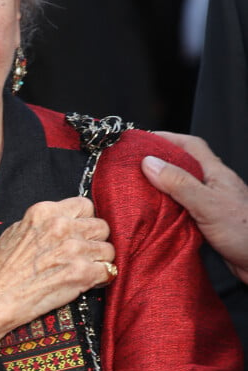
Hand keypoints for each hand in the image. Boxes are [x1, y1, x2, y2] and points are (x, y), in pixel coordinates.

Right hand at [0, 196, 115, 332]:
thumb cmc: (1, 270)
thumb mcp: (16, 231)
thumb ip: (43, 224)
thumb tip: (62, 223)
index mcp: (45, 212)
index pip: (85, 205)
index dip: (84, 221)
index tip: (79, 233)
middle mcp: (61, 226)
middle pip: (101, 226)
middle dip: (95, 241)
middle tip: (84, 254)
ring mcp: (73, 249)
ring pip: (108, 249)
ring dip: (99, 261)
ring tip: (83, 270)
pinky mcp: (81, 273)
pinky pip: (108, 271)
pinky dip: (100, 279)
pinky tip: (87, 282)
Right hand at [141, 132, 247, 283]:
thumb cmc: (245, 232)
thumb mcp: (207, 204)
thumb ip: (178, 183)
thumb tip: (149, 163)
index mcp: (215, 173)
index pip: (190, 145)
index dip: (166, 138)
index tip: (142, 140)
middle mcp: (213, 185)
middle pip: (183, 165)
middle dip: (159, 162)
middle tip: (134, 165)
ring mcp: (211, 205)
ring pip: (181, 189)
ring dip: (161, 187)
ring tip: (138, 189)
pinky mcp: (208, 224)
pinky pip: (182, 210)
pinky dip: (167, 209)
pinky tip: (156, 216)